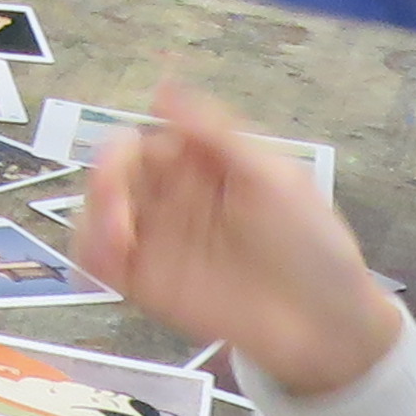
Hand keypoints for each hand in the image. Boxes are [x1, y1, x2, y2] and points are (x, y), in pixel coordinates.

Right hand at [69, 87, 405, 399]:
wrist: (326, 325)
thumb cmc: (312, 244)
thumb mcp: (275, 177)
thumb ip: (217, 133)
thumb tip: (161, 90)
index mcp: (203, 166)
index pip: (148, 141)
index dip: (128, 145)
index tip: (125, 152)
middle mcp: (175, 198)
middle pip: (115, 175)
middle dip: (105, 179)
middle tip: (114, 198)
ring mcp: (159, 242)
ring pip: (98, 214)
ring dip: (94, 216)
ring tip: (115, 237)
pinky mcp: (148, 285)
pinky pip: (102, 261)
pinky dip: (89, 253)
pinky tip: (107, 256)